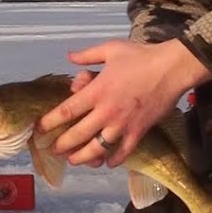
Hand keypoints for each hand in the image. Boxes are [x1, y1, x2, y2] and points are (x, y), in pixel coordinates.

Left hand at [37, 38, 211, 168]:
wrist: (172, 68)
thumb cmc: (140, 56)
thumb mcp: (110, 49)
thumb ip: (87, 56)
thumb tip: (69, 57)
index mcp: (96, 91)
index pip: (66, 111)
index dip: (49, 122)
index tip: (39, 129)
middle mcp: (106, 111)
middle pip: (78, 135)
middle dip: (62, 145)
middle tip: (53, 150)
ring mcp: (123, 124)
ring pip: (98, 148)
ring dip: (83, 157)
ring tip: (74, 160)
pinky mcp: (139, 131)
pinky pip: (124, 151)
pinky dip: (114, 160)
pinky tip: (107, 163)